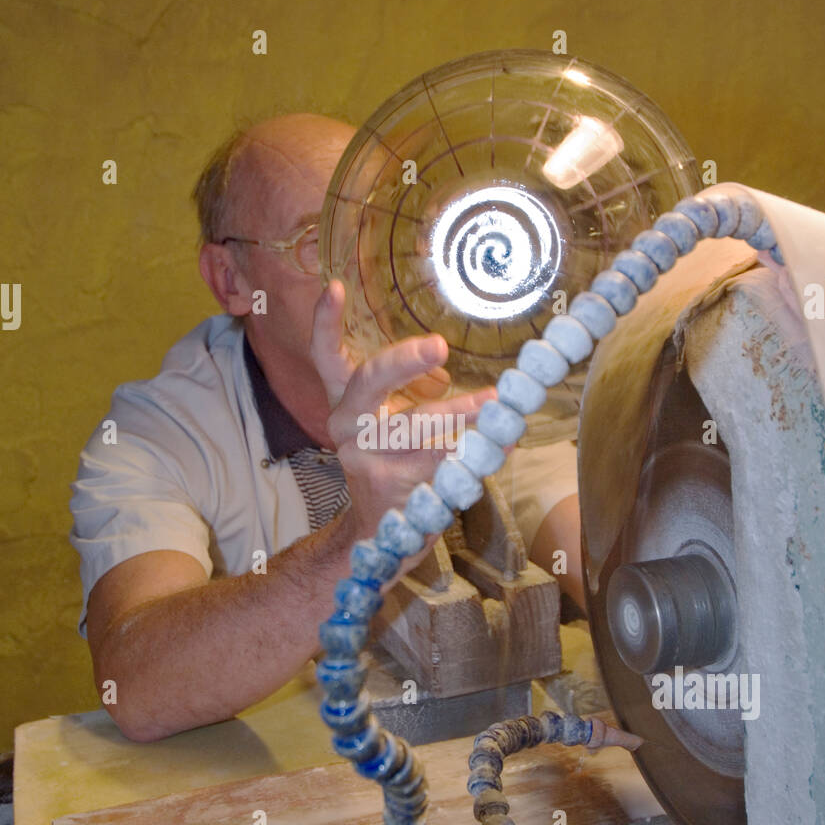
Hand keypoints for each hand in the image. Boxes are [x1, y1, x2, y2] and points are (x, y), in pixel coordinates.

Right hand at [310, 280, 495, 545]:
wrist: (379, 538)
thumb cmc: (392, 468)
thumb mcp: (386, 425)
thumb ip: (405, 393)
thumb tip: (450, 361)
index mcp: (343, 405)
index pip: (326, 358)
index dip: (324, 323)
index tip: (334, 286)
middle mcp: (345, 428)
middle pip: (368, 382)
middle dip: (404, 361)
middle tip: (439, 344)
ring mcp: (364, 460)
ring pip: (416, 426)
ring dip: (462, 412)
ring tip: (496, 402)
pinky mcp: (391, 489)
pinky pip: (439, 463)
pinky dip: (474, 455)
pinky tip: (500, 449)